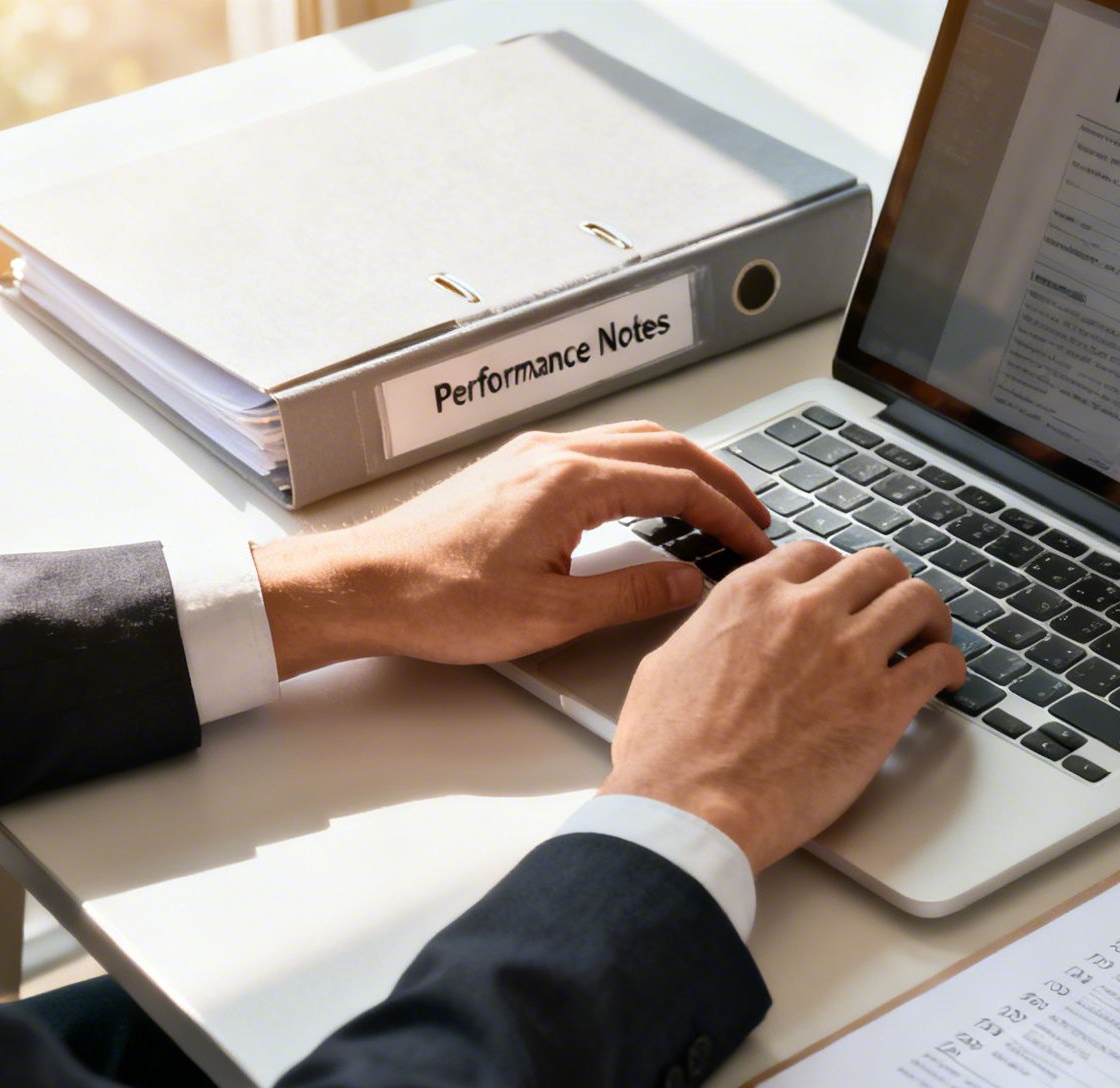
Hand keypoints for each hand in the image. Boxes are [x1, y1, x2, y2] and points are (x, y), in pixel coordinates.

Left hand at [251, 423, 772, 677]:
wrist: (363, 585)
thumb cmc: (439, 599)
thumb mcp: (552, 615)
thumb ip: (632, 594)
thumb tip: (690, 583)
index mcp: (573, 482)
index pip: (680, 486)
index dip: (729, 515)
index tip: (756, 542)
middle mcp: (556, 453)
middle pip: (666, 447)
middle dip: (721, 480)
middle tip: (755, 515)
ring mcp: (533, 454)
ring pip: (633, 439)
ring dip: (684, 467)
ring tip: (715, 503)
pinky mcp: (515, 467)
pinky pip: (600, 448)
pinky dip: (644, 466)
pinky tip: (648, 496)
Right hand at [601, 541, 966, 871]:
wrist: (690, 807)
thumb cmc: (668, 753)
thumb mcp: (668, 663)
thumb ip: (709, 635)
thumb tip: (720, 636)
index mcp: (753, 595)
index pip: (814, 556)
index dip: (836, 575)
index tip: (844, 594)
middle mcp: (806, 611)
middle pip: (876, 566)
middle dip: (889, 585)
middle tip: (895, 612)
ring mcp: (850, 653)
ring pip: (918, 600)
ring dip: (930, 617)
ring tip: (932, 638)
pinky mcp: (882, 704)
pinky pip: (938, 663)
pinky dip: (951, 666)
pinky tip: (948, 679)